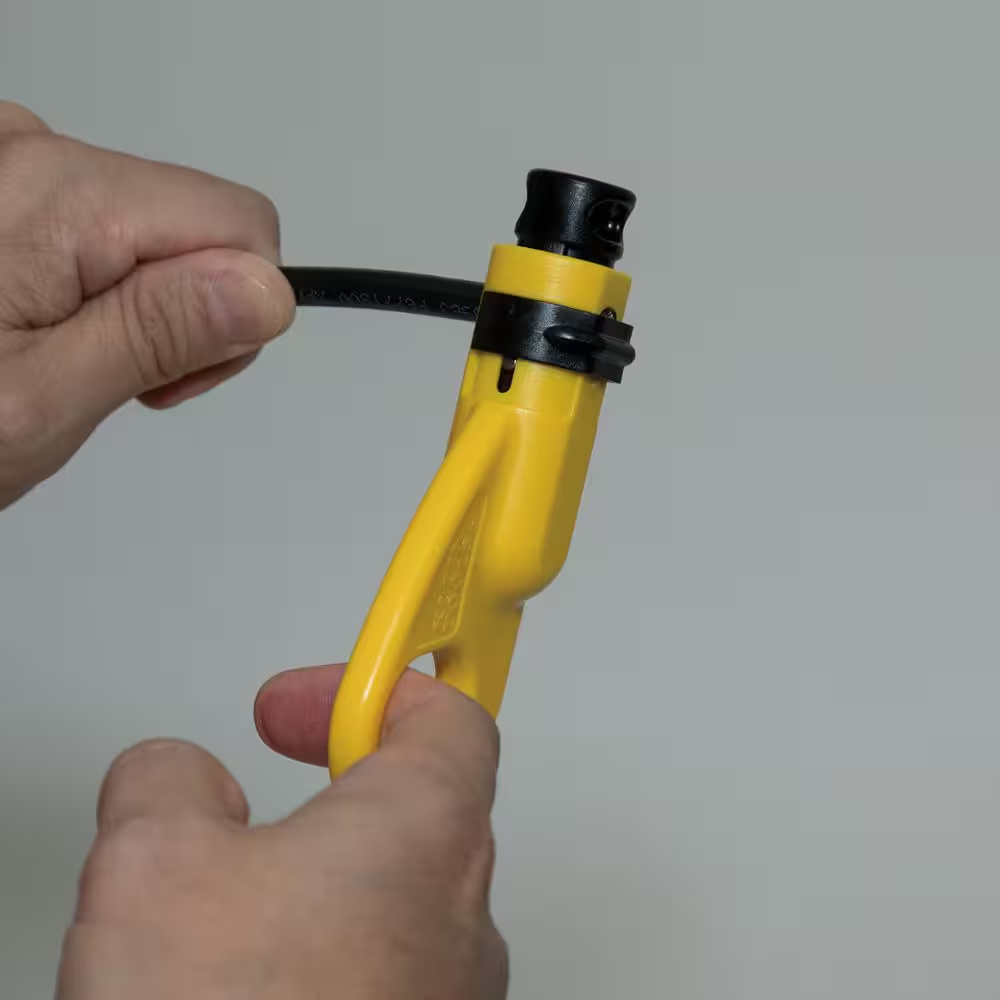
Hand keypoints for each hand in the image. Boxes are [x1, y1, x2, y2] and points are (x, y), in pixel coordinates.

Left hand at [0, 101, 294, 509]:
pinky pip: (109, 224)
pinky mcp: (7, 180)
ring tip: (61, 352)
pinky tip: (43, 321)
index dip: (236, 311)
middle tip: (109, 373)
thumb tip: (264, 293)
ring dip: (138, 302)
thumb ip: (159, 335)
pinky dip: (98, 283)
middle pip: (203, 222)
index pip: (243, 224)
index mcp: (58, 196)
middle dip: (187, 310)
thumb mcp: (42, 400)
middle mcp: (32, 150)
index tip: (171, 371)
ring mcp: (13, 159)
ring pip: (159, 228)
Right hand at [57, 667, 507, 998]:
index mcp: (426, 833)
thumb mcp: (156, 864)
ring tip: (224, 904)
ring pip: (389, 895)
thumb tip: (173, 774)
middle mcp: (460, 917)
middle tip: (255, 796)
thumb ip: (168, 782)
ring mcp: (447, 996)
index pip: (448, 716)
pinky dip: (315, 952)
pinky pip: (376, 971)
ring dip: (312, 879)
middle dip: (327, 785)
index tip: (307, 697)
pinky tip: (242, 982)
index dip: (373, 686)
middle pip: (418, 803)